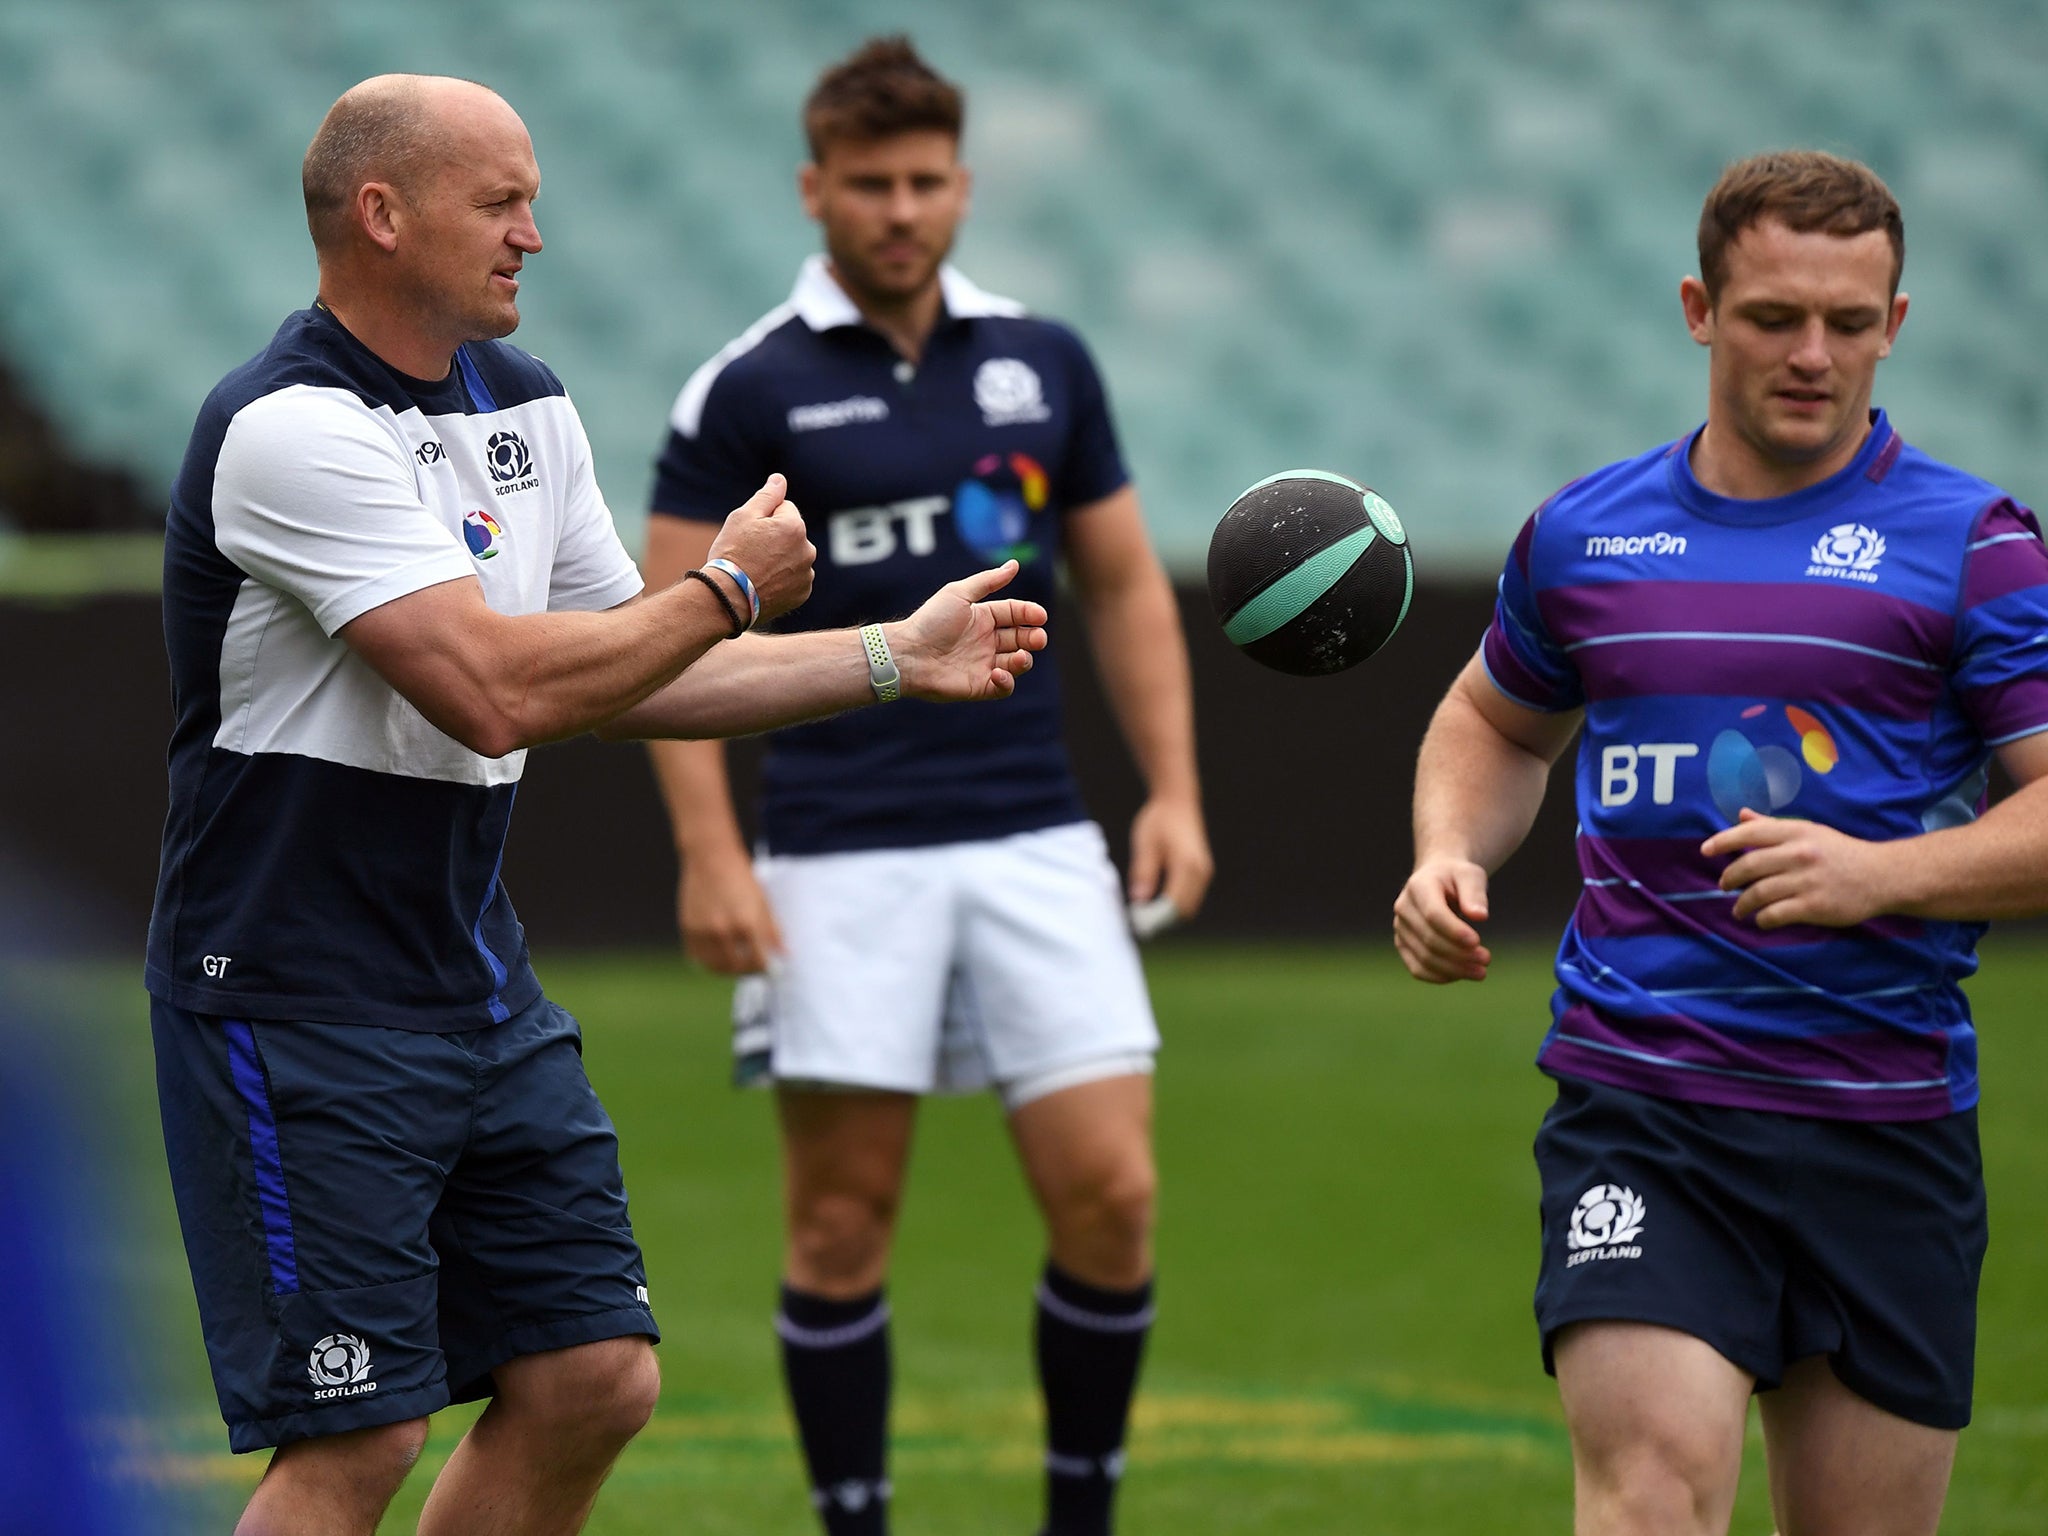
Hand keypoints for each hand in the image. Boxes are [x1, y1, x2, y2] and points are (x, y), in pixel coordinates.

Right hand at [678, 848, 782, 974]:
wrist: (710, 858)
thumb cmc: (741, 878)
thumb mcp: (763, 902)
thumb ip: (773, 931)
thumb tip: (785, 955)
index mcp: (747, 923)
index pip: (759, 961)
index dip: (766, 969)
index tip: (770, 969)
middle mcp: (723, 930)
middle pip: (736, 967)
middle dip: (748, 971)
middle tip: (753, 968)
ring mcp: (702, 931)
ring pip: (715, 966)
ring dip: (727, 970)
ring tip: (736, 964)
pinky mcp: (687, 928)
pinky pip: (697, 956)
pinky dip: (708, 961)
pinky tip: (718, 956)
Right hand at [706, 474, 815, 623]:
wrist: (726, 598)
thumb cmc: (732, 554)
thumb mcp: (743, 517)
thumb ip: (766, 496)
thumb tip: (780, 479)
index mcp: (795, 526)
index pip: (784, 509)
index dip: (764, 518)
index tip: (750, 534)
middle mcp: (808, 550)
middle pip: (791, 534)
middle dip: (775, 538)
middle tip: (751, 553)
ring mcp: (807, 574)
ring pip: (793, 556)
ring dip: (780, 559)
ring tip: (756, 571)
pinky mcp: (803, 594)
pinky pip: (795, 579)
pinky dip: (783, 580)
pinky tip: (764, 584)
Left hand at [888, 561, 1048, 701]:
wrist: (908, 654)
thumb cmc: (931, 622)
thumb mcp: (958, 594)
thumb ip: (988, 581)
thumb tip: (1015, 564)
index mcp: (983, 618)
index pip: (1015, 613)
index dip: (1029, 614)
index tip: (1041, 616)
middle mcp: (986, 641)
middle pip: (1021, 638)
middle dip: (1033, 638)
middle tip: (1038, 638)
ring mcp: (984, 664)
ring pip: (1017, 663)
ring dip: (1024, 660)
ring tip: (1020, 656)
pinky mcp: (979, 686)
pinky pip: (1003, 687)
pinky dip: (1007, 681)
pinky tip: (998, 672)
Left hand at [1128, 796, 1212, 917]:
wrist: (1178, 801)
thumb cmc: (1159, 819)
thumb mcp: (1145, 844)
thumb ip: (1143, 872)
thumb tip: (1139, 900)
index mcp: (1187, 864)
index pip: (1174, 903)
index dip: (1156, 918)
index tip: (1137, 923)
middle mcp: (1201, 871)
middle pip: (1184, 910)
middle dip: (1163, 921)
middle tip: (1138, 922)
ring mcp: (1204, 873)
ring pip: (1189, 907)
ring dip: (1169, 915)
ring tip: (1145, 914)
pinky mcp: (1202, 873)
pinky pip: (1191, 898)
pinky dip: (1175, 905)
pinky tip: (1156, 903)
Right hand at [1393, 858, 1492, 982]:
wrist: (1437, 880)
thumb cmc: (1457, 878)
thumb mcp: (1470, 875)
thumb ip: (1474, 893)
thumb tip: (1480, 915)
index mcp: (1418, 886)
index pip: (1433, 914)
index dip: (1454, 931)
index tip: (1478, 942)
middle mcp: (1404, 908)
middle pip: (1429, 939)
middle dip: (1460, 954)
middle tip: (1487, 959)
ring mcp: (1400, 928)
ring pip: (1424, 958)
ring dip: (1454, 969)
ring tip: (1481, 972)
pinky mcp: (1403, 945)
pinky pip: (1418, 968)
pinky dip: (1440, 976)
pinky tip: (1462, 975)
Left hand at [1701, 808, 1893, 928]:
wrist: (1883, 876)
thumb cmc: (1840, 853)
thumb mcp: (1810, 832)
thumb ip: (1773, 826)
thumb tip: (1741, 815)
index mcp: (1798, 832)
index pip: (1751, 833)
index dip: (1723, 840)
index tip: (1705, 850)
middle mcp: (1800, 854)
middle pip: (1749, 865)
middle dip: (1730, 878)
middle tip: (1724, 885)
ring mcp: (1807, 881)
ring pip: (1758, 893)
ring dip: (1742, 903)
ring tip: (1739, 909)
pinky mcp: (1815, 906)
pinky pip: (1775, 914)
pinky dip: (1762, 918)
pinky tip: (1761, 919)